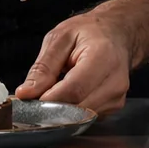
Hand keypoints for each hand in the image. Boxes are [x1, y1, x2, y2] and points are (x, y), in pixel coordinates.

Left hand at [16, 0, 148, 116]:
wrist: (124, 30)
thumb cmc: (92, 30)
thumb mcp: (61, 37)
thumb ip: (44, 66)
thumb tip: (27, 92)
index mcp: (102, 59)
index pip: (71, 91)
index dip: (45, 103)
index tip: (25, 105)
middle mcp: (114, 82)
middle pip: (76, 110)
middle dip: (49, 110)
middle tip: (28, 104)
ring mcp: (117, 97)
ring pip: (81, 117)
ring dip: (60, 111)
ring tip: (47, 94)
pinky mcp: (114, 106)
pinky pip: (87, 116)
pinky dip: (71, 111)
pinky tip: (64, 96)